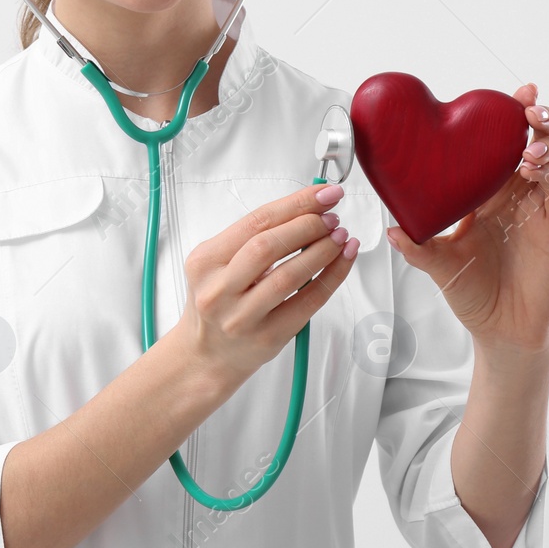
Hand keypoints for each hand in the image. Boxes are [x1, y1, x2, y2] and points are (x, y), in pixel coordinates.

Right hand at [181, 183, 359, 385]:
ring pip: (290, 275)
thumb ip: (253, 237)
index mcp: (205, 261)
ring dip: (323, 249)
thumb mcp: (217, 263)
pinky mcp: (268, 337)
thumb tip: (307, 208)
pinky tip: (343, 259)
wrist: (206, 354)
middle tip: (331, 217)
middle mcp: (219, 289)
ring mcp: (243, 317)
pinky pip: (308, 302)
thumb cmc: (218, 302)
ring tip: (340, 235)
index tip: (323, 193)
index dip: (295, 204)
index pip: (255, 222)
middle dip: (308, 224)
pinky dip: (332, 276)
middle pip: (269, 245)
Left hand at [385, 83, 548, 356]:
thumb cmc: (473, 292)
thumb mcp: (439, 265)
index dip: (508, 116)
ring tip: (529, 144)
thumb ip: (418, 247)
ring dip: (548, 143)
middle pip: (538, 141)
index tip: (510, 92)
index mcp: (490, 192)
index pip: (502, 143)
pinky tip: (533, 171)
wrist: (500, 329)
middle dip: (538, 116)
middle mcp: (519, 194)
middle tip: (527, 104)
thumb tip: (390, 228)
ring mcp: (540, 208)